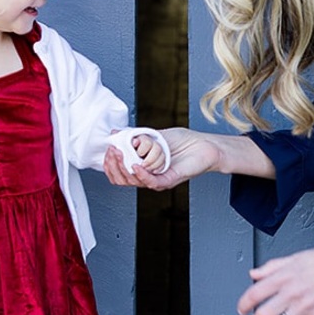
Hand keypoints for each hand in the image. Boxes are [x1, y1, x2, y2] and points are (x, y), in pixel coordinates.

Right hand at [103, 127, 220, 189]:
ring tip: (122, 154)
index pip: (120, 173)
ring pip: (135, 181)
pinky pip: (152, 182)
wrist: (204, 145)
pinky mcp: (169, 179)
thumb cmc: (184, 142)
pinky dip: (142, 174)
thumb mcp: (154, 135)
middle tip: (113, 151)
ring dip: (125, 167)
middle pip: (124, 179)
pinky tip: (137, 165)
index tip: (109, 150)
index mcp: (143, 166)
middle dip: (114, 165)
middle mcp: (149, 175)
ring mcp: (159, 178)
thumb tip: (115, 132)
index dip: (110, 163)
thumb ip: (135, 136)